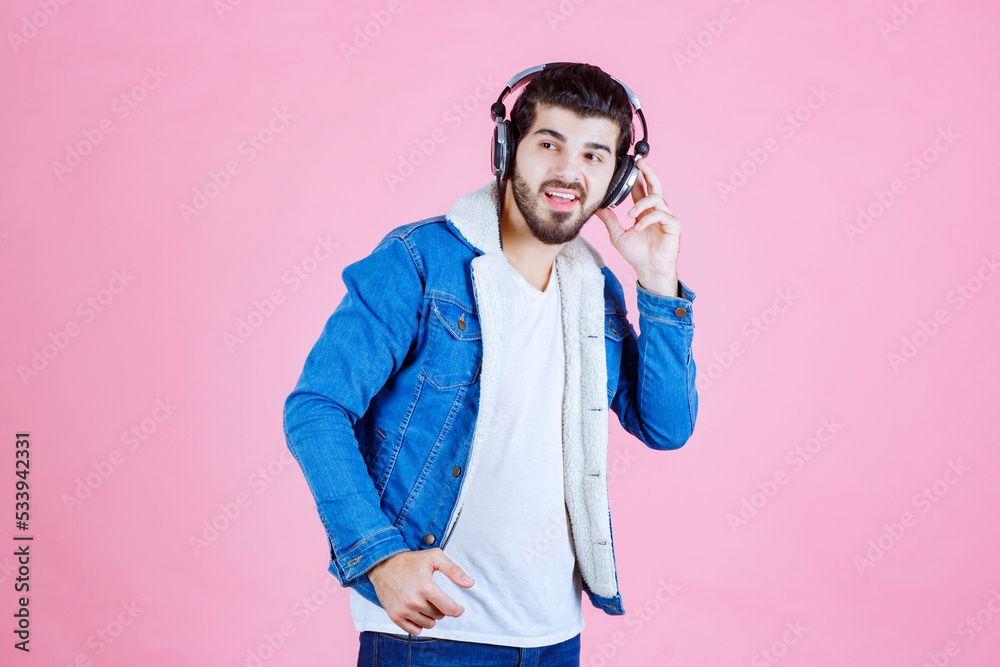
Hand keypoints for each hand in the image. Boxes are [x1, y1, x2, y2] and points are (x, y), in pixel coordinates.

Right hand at [366, 548, 474, 635]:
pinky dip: (418, 624)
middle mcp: (414, 600)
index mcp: (425, 586)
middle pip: (439, 616)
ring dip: (430, 616)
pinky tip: (417, 612)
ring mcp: (403, 610)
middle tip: (434, 596)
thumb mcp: (434, 558)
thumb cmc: (409, 561)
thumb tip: (470, 583)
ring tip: (424, 602)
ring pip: (428, 624)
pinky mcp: (394, 616)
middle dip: (440, 608)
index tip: (458, 609)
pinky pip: (414, 630)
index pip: (449, 608)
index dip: (457, 610)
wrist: (383, 564)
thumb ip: (454, 570)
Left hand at [594, 156, 681, 294]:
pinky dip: (647, 219)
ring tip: (630, 216)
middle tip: (639, 163)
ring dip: (640, 205)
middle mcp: (655, 210)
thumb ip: (609, 220)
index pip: (641, 188)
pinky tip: (638, 227)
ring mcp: (665, 216)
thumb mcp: (617, 235)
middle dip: (647, 172)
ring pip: (656, 199)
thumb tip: (598, 208)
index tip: (632, 163)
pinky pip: (661, 214)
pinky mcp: (673, 225)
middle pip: (654, 184)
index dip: (638, 175)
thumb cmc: (636, 254)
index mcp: (644, 210)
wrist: (648, 269)